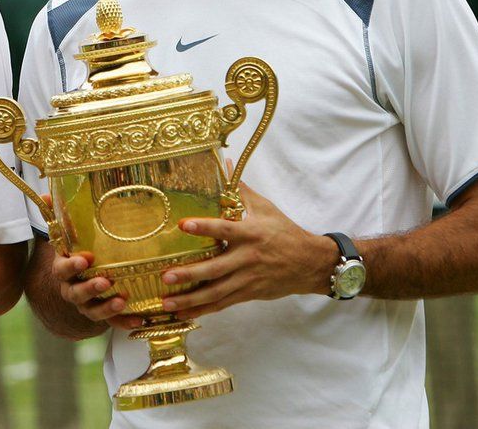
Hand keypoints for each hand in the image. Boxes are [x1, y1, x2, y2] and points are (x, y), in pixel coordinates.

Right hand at [38, 194, 142, 331]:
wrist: (77, 283)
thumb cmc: (74, 253)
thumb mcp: (66, 236)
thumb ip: (57, 216)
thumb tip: (44, 193)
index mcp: (63, 270)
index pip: (62, 269)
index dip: (72, 266)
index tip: (85, 259)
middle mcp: (72, 289)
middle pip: (76, 293)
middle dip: (89, 288)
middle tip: (105, 281)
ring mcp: (86, 305)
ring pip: (92, 310)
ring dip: (106, 307)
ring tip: (122, 300)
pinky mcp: (102, 315)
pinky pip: (111, 323)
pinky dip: (124, 322)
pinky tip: (139, 320)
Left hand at [158, 182, 336, 318]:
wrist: (310, 263)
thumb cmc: (285, 232)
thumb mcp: (265, 208)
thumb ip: (240, 190)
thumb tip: (224, 164)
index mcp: (250, 233)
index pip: (224, 229)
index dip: (204, 227)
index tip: (182, 225)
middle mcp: (247, 258)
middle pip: (215, 268)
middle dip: (190, 274)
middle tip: (166, 276)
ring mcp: (247, 279)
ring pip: (216, 292)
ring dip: (190, 300)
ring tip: (167, 303)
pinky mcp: (248, 294)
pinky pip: (222, 304)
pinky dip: (202, 310)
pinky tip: (183, 315)